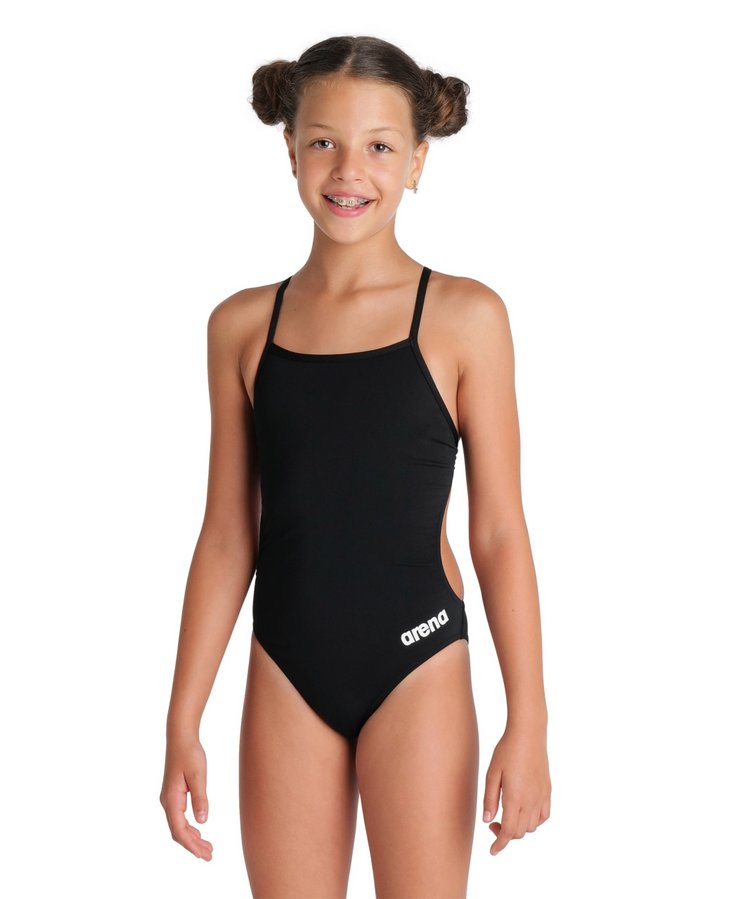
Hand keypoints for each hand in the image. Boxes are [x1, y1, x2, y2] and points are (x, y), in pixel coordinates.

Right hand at [160, 734, 213, 860]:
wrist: (180, 737)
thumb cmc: (190, 753)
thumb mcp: (198, 775)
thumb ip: (200, 798)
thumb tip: (203, 821)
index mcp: (171, 800)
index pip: (179, 830)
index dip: (192, 845)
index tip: (205, 855)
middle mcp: (167, 802)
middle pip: (178, 832)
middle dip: (193, 846)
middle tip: (210, 856)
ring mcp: (169, 799)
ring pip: (178, 826)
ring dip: (192, 839)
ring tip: (207, 848)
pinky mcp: (174, 795)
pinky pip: (179, 818)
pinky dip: (189, 828)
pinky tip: (199, 831)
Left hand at [482, 725, 550, 855]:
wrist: (528, 734)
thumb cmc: (506, 751)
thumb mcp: (492, 773)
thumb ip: (490, 799)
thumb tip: (488, 821)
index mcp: (515, 798)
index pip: (509, 832)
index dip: (500, 844)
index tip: (492, 851)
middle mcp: (531, 801)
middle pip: (520, 832)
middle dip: (506, 834)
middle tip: (493, 822)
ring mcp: (542, 796)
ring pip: (532, 826)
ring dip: (520, 828)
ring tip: (507, 814)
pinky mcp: (548, 790)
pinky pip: (545, 816)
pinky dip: (535, 821)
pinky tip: (525, 812)